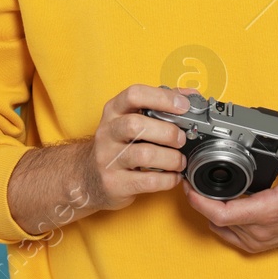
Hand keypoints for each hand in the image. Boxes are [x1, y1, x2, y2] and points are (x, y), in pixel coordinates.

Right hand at [75, 84, 196, 211]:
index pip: (134, 95)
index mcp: (113, 111)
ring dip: (170, 158)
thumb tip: (190, 95)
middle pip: (136, 125)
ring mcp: (108, 158)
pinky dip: (167, 179)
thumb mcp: (129, 118)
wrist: (87, 176)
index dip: (161, 98)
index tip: (183, 106)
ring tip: (180, 161)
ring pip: (143, 154)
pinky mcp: (114, 183)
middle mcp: (108, 132)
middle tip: (181, 139)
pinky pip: (147, 181)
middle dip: (167, 132)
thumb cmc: (117, 144)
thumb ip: (159, 105)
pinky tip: (173, 177)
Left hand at [181, 118, 277, 253]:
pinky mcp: (260, 244)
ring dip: (209, 212)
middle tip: (191, 181)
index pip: (223, 214)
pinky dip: (220, 223)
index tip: (190, 185)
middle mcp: (261, 229)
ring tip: (202, 190)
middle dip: (199, 201)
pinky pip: (229, 237)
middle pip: (216, 221)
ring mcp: (260, 240)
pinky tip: (219, 207)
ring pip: (221, 229)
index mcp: (269, 210)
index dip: (200, 201)